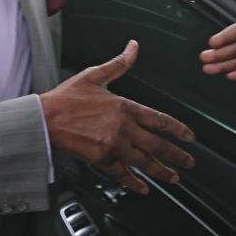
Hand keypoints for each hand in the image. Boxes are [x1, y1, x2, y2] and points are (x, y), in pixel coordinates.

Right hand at [40, 40, 195, 193]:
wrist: (44, 118)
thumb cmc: (67, 98)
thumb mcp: (95, 75)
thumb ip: (119, 64)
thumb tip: (133, 47)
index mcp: (125, 107)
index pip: (160, 120)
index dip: (179, 130)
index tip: (190, 138)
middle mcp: (124, 128)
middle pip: (158, 145)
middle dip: (177, 156)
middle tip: (189, 163)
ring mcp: (114, 146)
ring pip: (145, 162)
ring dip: (162, 172)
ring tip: (174, 178)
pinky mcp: (102, 160)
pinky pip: (123, 174)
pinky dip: (135, 183)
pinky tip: (143, 188)